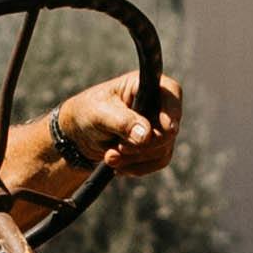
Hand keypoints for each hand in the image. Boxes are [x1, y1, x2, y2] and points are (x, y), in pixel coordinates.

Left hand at [46, 72, 178, 178]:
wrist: (79, 135)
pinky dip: (138, 167)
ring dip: (136, 159)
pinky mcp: (156, 145)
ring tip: (110, 157)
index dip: (172, 111)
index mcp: (144, 85)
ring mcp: (159, 126)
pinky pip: (158, 161)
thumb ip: (122, 121)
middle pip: (169, 128)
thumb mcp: (98, 114)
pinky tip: (119, 165)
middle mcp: (157, 104)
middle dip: (144, 145)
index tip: (167, 129)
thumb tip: (146, 135)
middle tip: (119, 148)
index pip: (170, 92)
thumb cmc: (87, 113)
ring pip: (164, 149)